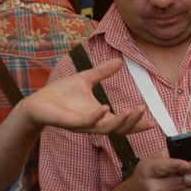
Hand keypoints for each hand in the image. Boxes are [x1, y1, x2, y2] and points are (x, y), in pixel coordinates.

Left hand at [22, 58, 147, 134]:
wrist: (37, 101)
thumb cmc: (60, 93)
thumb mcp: (86, 78)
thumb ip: (103, 72)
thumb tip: (120, 61)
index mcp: (100, 115)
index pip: (123, 123)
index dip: (138, 123)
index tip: (153, 121)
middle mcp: (94, 123)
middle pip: (119, 129)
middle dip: (134, 122)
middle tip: (144, 110)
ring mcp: (83, 125)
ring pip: (106, 129)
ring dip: (121, 122)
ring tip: (133, 110)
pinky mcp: (70, 123)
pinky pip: (87, 123)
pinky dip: (97, 116)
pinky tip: (105, 107)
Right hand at [125, 152, 190, 190]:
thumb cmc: (144, 176)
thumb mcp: (149, 160)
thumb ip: (166, 153)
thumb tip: (184, 148)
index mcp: (148, 172)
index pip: (164, 168)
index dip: (177, 166)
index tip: (187, 164)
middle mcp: (154, 188)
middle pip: (180, 181)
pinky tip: (190, 186)